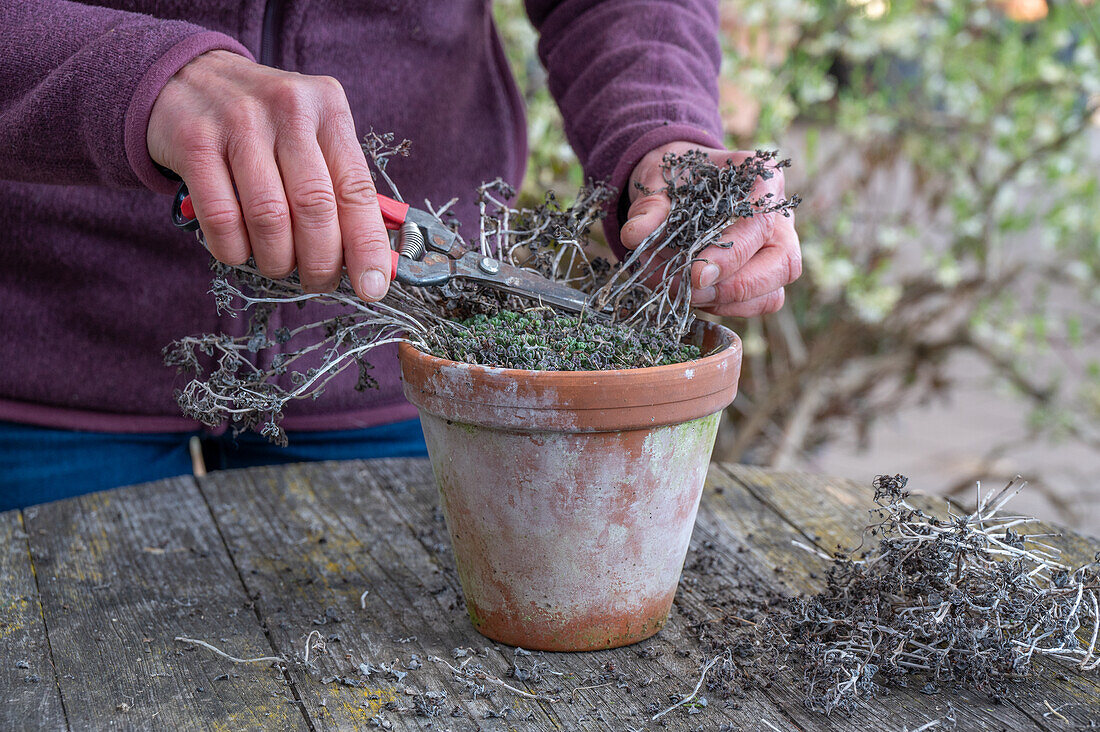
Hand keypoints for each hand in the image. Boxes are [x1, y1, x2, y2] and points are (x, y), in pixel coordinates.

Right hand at [148, 50, 390, 300]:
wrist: (188, 77)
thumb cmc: (265, 123)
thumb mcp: (312, 133)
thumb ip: (339, 185)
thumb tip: (370, 260)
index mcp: (328, 109)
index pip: (357, 190)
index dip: (366, 246)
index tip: (372, 287)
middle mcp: (288, 110)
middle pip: (315, 208)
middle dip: (321, 262)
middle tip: (319, 282)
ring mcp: (239, 123)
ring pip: (270, 218)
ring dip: (277, 260)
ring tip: (278, 266)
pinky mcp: (195, 143)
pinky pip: (222, 218)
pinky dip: (235, 250)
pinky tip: (240, 251)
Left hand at [620, 141, 801, 316]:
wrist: (680, 181)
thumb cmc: (678, 176)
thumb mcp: (659, 178)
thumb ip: (650, 204)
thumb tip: (634, 235)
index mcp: (762, 178)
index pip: (759, 222)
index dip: (731, 254)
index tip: (696, 275)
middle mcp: (780, 214)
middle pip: (783, 262)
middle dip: (736, 286)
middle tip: (691, 291)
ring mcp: (778, 246)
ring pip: (774, 291)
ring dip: (727, 302)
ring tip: (683, 294)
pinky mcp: (767, 273)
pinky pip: (761, 302)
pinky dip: (727, 308)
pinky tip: (694, 296)